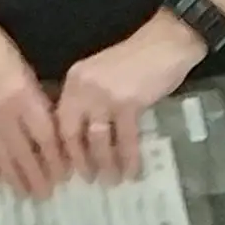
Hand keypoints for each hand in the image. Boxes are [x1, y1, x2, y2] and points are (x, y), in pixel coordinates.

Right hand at [0, 11, 60, 198]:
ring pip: (0, 158)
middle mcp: (3, 113)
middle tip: (45, 195)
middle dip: (36, 177)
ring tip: (22, 195)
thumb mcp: (24, 69)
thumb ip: (35, 99)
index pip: (45, 138)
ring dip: (13, 179)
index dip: (56, 160)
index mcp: (24, 97)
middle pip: (24, 154)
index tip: (64, 175)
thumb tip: (50, 129)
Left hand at [49, 18, 207, 185]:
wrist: (166, 43)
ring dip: (103, 164)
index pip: (58, 119)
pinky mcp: (128, 102)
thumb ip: (89, 99)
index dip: (60, 147)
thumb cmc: (137, 60)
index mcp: (74, 81)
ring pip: (97, 139)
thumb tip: (84, 133)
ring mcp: (104, 95)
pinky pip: (126, 139)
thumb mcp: (101, 76)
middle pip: (70, 132)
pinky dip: (129, 158)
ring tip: (110, 180)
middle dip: (77, 160)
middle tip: (84, 180)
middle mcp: (83, 88)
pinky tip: (133, 171)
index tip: (63, 167)